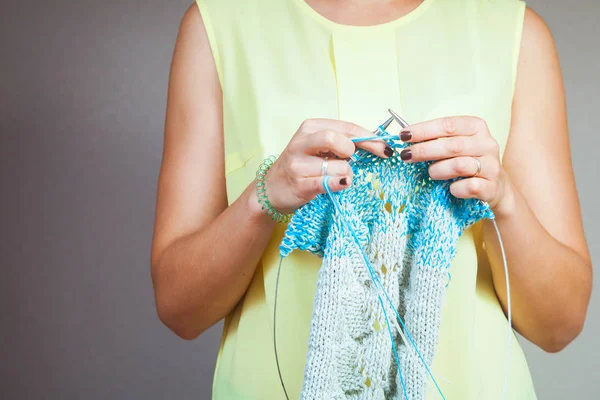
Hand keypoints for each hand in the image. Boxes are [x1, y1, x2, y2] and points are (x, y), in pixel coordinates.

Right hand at [265, 119, 393, 213]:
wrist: (273, 188)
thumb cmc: (303, 166)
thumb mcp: (320, 147)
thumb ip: (344, 142)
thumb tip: (377, 144)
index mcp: (310, 127)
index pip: (347, 128)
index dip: (370, 139)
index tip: (386, 149)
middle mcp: (302, 142)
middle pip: (335, 139)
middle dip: (352, 151)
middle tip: (353, 161)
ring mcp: (298, 164)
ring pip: (338, 167)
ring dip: (346, 175)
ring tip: (337, 178)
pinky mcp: (299, 184)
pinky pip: (328, 183)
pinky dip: (339, 185)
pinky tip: (340, 185)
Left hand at [398, 116, 512, 212]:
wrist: (494, 188)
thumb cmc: (467, 162)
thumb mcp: (455, 146)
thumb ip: (436, 140)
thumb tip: (406, 138)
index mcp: (476, 127)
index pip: (448, 125)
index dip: (424, 130)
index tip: (404, 135)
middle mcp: (487, 143)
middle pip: (452, 145)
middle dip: (424, 150)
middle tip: (406, 155)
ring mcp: (491, 165)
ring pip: (459, 165)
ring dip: (438, 170)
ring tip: (431, 173)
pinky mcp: (491, 187)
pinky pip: (468, 187)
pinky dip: (455, 188)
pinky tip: (450, 189)